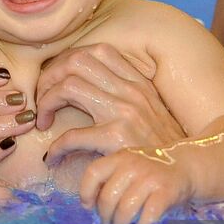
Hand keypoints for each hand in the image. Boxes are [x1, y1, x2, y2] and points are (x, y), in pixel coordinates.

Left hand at [35, 44, 183, 164]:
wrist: (180, 172)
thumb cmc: (160, 145)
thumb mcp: (149, 110)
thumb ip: (125, 94)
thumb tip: (89, 86)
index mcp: (138, 81)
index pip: (97, 51)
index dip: (68, 62)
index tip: (57, 81)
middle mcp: (131, 90)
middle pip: (77, 61)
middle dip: (50, 78)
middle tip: (42, 100)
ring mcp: (124, 112)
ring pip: (69, 86)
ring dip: (47, 102)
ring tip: (44, 121)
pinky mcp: (117, 138)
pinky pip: (72, 136)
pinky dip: (55, 147)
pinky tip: (53, 158)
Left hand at [80, 147, 192, 223]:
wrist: (185, 166)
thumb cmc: (150, 172)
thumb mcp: (128, 165)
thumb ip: (110, 178)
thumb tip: (90, 206)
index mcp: (120, 157)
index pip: (93, 172)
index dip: (86, 192)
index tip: (88, 207)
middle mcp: (133, 165)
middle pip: (108, 197)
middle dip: (104, 216)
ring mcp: (150, 178)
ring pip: (125, 209)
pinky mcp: (166, 192)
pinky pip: (147, 216)